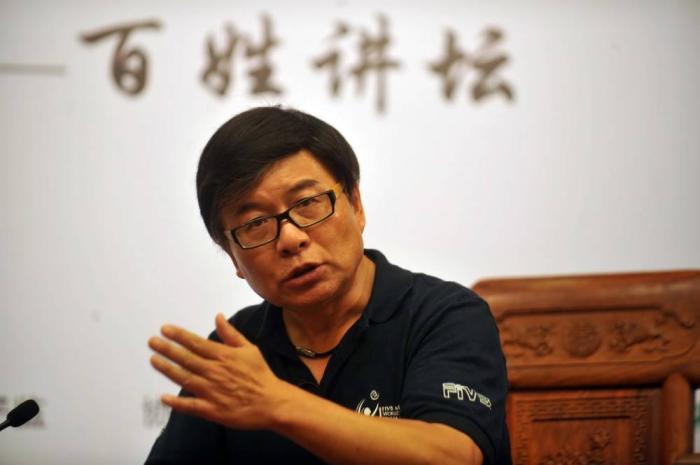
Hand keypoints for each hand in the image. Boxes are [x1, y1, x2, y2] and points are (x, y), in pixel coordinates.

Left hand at [148, 313, 285, 429]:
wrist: (272, 402)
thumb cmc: (260, 374)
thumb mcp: (249, 349)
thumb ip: (231, 334)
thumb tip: (218, 317)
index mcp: (224, 356)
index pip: (196, 343)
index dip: (179, 335)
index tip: (164, 329)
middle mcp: (215, 372)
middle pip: (186, 358)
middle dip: (167, 349)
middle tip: (152, 341)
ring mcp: (212, 391)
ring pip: (185, 378)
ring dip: (168, 369)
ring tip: (153, 360)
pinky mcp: (212, 409)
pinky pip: (191, 405)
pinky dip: (177, 403)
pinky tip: (164, 397)